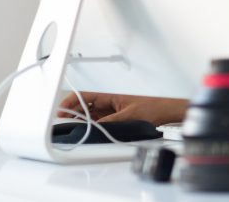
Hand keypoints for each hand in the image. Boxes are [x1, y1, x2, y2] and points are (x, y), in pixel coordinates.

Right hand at [57, 92, 188, 124]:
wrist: (166, 111)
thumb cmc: (152, 107)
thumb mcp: (129, 116)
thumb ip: (111, 121)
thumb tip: (95, 127)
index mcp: (110, 96)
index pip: (84, 96)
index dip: (71, 102)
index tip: (61, 109)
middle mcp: (108, 103)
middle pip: (84, 107)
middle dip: (72, 113)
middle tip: (62, 122)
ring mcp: (111, 111)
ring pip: (90, 115)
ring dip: (80, 120)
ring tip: (71, 128)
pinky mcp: (116, 119)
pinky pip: (99, 122)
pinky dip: (91, 126)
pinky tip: (87, 132)